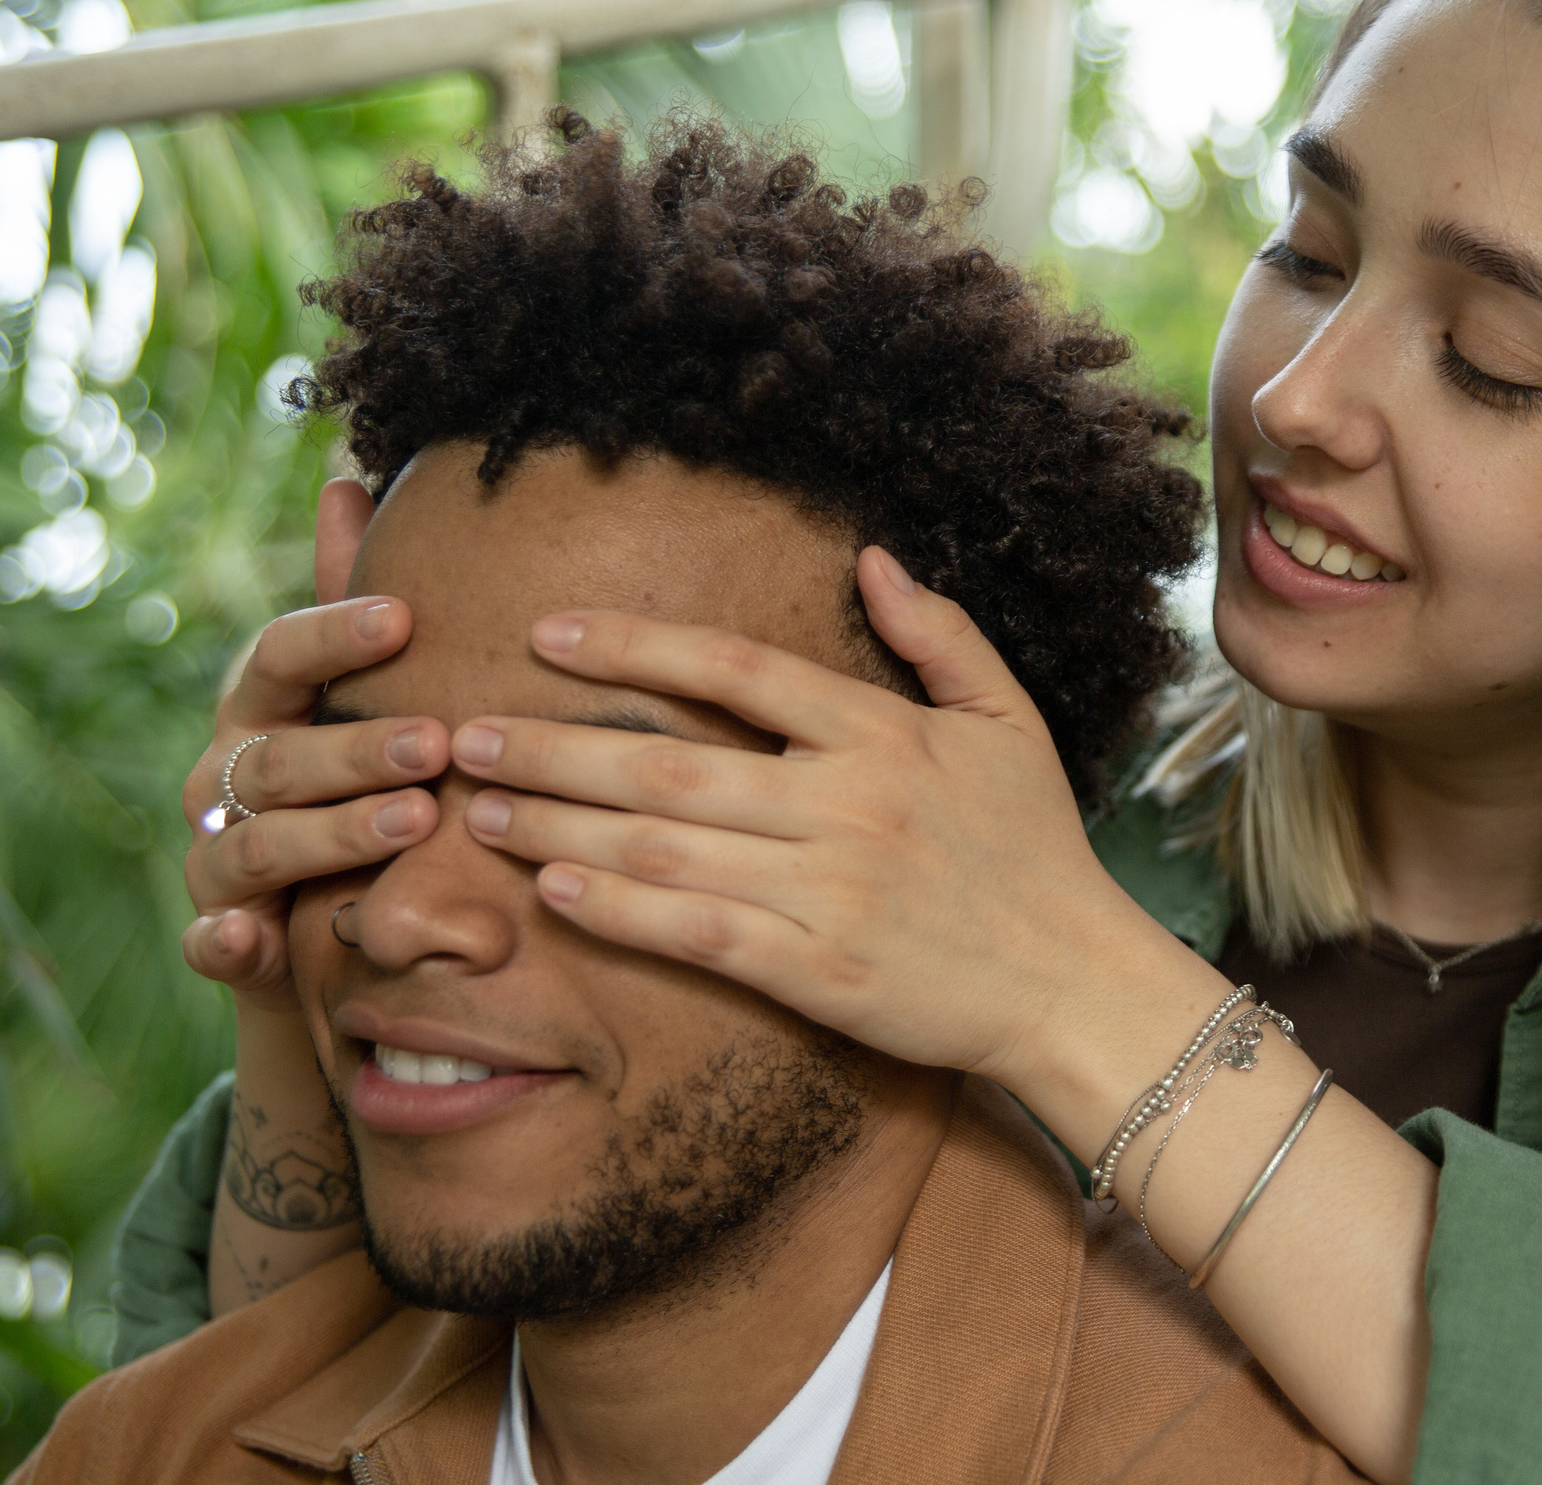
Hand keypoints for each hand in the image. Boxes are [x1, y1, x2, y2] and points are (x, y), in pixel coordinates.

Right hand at [180, 482, 450, 1015]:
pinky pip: (211, 943)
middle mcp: (226, 776)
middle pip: (280, 754)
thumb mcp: (356, 697)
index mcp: (261, 708)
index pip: (280, 655)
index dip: (333, 634)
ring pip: (260, 843)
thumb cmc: (352, 786)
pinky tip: (254, 938)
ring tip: (417, 821)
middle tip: (438, 743)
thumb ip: (350, 604)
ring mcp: (215, 861)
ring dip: (334, 832)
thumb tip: (347, 481)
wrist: (315, 929)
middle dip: (358, 747)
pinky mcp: (222, 941)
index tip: (406, 615)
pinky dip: (225, 941)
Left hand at [450, 546, 1208, 1091]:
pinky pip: (697, 931)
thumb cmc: (1038, 850)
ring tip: (482, 802)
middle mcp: (848, 803)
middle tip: (466, 729)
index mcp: (885, 732)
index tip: (549, 631)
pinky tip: (555, 884)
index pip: (738, 668)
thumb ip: (941, 636)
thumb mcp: (1011, 721)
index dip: (637, 645)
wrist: (1075, 983)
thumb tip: (873, 558)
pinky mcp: (819, 971)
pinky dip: (619, 907)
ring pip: (666, 846)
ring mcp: (830, 890)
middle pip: (672, 762)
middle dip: (558, 744)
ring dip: (562, 822)